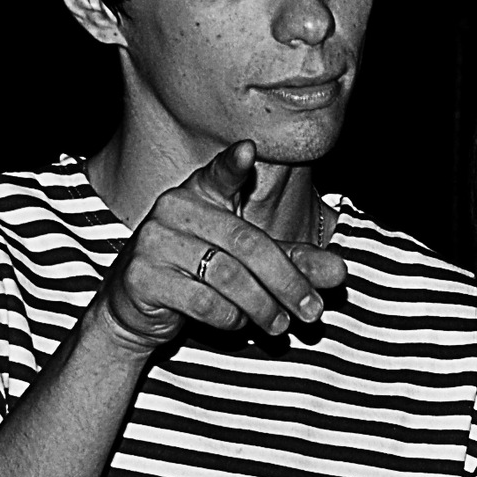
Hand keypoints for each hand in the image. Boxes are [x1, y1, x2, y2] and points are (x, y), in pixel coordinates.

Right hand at [97, 140, 348, 349]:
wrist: (135, 311)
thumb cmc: (197, 278)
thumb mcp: (246, 266)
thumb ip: (292, 263)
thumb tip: (340, 272)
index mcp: (199, 195)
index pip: (218, 175)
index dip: (233, 166)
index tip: (248, 151)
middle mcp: (174, 210)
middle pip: (247, 243)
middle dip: (288, 282)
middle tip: (312, 312)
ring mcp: (154, 242)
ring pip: (227, 276)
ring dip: (262, 307)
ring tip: (278, 325)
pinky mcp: (143, 277)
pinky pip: (203, 302)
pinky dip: (230, 319)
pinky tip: (237, 324)